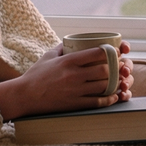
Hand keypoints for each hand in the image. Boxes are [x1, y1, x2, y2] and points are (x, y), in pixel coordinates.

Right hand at [0, 41, 133, 120]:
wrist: (24, 96)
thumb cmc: (35, 75)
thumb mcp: (48, 56)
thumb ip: (62, 47)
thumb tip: (72, 41)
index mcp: (69, 61)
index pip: (97, 53)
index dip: (111, 52)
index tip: (117, 52)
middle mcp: (74, 75)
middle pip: (105, 69)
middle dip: (116, 68)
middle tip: (121, 67)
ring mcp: (75, 90)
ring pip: (104, 85)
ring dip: (115, 83)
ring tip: (120, 80)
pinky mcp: (74, 104)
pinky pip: (97, 102)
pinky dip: (109, 99)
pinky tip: (114, 96)